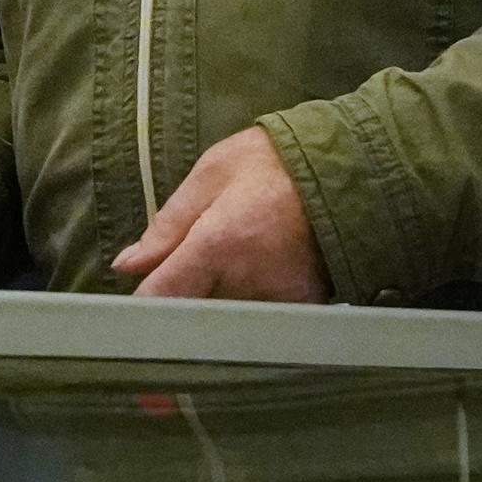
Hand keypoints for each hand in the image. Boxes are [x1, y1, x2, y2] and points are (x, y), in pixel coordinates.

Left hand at [112, 126, 329, 301]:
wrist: (353, 168)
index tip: (130, 311)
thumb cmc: (275, 162)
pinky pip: (261, 319)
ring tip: (229, 264)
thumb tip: (127, 265)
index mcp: (218, 244)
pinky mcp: (305, 310)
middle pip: (193, 313)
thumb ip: (168, 224)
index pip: (164, 298)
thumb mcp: (212, 173)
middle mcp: (247, 283)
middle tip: (185, 275)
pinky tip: (255, 274)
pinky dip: (250, 304)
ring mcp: (280, 301)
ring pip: (226, 319)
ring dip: (216, 302)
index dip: (141, 309)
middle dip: (182, 302)